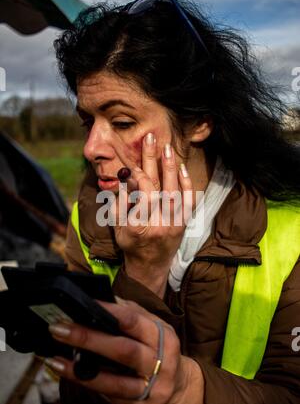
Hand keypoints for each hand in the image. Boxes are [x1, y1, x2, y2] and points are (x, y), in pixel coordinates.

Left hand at [46, 299, 203, 403]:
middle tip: (59, 329)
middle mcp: (162, 363)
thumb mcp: (153, 327)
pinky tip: (72, 375)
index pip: (135, 321)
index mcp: (164, 336)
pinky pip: (112, 398)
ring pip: (116, 383)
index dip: (109, 312)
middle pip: (124, 351)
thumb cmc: (159, 348)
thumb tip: (101, 301)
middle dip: (89, 339)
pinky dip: (90, 386)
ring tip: (57, 360)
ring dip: (82, 372)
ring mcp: (153, 388)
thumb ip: (131, 313)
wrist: (180, 384)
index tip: (84, 305)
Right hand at [112, 133, 194, 296]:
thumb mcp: (117, 225)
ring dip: (170, 167)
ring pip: (174, 191)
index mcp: (139, 226)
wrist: (150, 265)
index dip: (137, 175)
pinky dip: (185, 183)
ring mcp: (173, 224)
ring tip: (166, 147)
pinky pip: (187, 201)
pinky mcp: (183, 224)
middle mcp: (158, 224)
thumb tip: (122, 177)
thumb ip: (119, 202)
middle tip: (151, 138)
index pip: (141, 194)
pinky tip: (180, 167)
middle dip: (152, 160)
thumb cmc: (130, 244)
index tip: (132, 164)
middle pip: (157, 186)